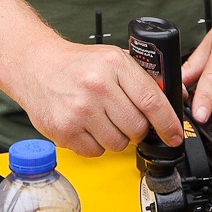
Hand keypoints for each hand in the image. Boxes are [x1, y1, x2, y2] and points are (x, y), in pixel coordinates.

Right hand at [14, 37, 183, 156]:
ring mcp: (79, 110)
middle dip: (138, 128)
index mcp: (114, 64)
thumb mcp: (114, 58)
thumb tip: (175, 100)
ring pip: (118, 144)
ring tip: (103, 119)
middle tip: (127, 118)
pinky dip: (96, 144)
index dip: (168, 123)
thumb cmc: (77, 63)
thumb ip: (142, 78)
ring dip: (116, 137)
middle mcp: (97, 87)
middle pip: (137, 127)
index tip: (174, 134)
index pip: (152, 101)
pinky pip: (96, 152)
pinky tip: (88, 126)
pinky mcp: (64, 130)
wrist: (36, 65)